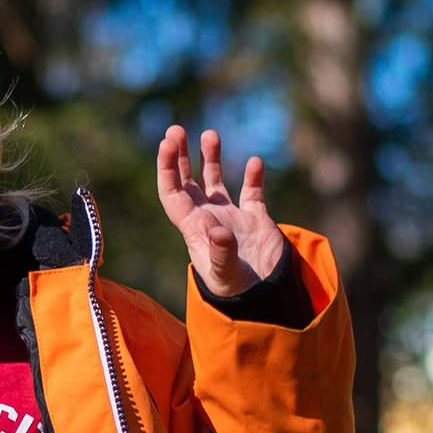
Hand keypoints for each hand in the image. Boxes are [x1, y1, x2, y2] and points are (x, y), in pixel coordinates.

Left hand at [156, 124, 285, 297]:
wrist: (266, 302)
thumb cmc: (237, 292)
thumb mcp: (225, 275)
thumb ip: (221, 253)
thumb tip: (218, 231)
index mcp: (193, 228)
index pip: (172, 193)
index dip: (167, 167)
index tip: (168, 143)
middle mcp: (208, 219)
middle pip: (187, 182)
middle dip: (181, 157)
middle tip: (177, 130)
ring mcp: (231, 218)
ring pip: (215, 182)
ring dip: (211, 159)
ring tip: (210, 134)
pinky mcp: (255, 221)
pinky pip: (252, 193)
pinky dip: (253, 177)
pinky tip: (254, 162)